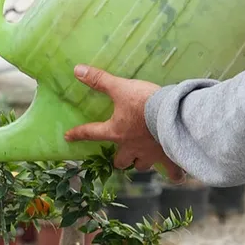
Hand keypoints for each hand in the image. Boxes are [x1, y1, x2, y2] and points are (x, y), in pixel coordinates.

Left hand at [64, 64, 184, 180]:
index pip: (92, 133)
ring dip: (140, 163)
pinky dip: (174, 174)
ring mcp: (150, 155)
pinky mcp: (168, 158)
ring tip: (143, 157)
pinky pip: (172, 173)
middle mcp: (131, 148)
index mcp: (117, 132)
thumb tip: (77, 69)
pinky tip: (176, 175)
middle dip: (119, 158)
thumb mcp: (121, 88)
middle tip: (121, 153)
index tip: (68, 137)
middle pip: (120, 161)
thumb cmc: (145, 102)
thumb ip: (100, 80)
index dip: (78, 134)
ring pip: (140, 166)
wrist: (173, 115)